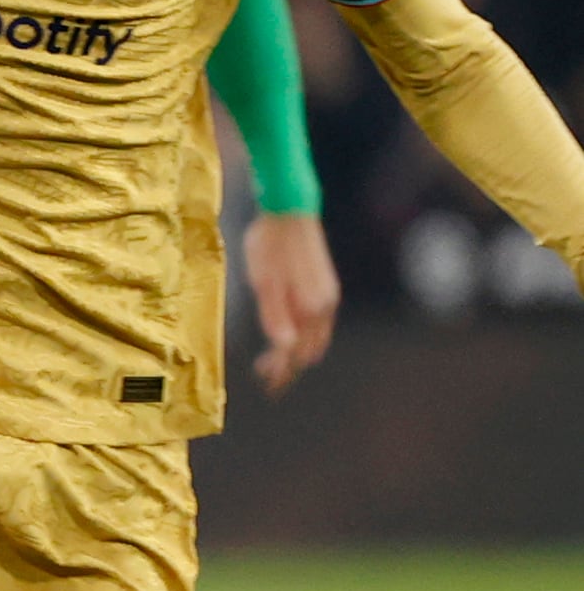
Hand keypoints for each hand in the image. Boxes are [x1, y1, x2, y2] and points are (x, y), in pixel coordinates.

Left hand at [240, 207, 341, 395]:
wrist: (288, 212)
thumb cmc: (270, 245)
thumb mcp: (264, 281)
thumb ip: (274, 313)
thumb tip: (284, 346)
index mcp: (311, 306)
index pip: (298, 350)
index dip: (283, 368)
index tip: (267, 379)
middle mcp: (325, 305)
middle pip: (310, 348)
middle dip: (290, 365)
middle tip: (267, 375)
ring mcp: (326, 296)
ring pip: (315, 335)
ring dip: (296, 351)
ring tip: (273, 360)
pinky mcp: (322, 286)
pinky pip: (316, 321)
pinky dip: (302, 334)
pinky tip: (286, 333)